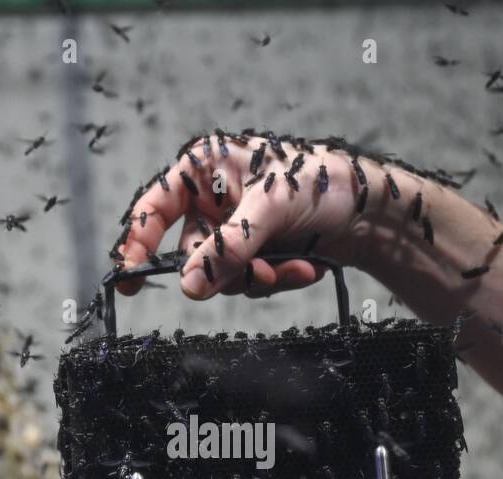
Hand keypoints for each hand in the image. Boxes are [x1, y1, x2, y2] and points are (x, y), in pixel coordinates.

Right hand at [114, 132, 373, 299]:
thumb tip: (189, 285)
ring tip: (294, 265)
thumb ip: (226, 248)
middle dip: (227, 270)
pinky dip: (277, 279)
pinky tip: (306, 267)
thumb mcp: (269, 209)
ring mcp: (236, 230)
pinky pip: (249, 281)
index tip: (130, 280)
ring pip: (222, 275)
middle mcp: (213, 200)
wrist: (372, 208)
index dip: (137, 244)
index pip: (154, 209)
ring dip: (258, 278)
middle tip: (258, 273)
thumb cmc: (320, 182)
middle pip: (192, 254)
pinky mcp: (258, 253)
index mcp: (204, 170)